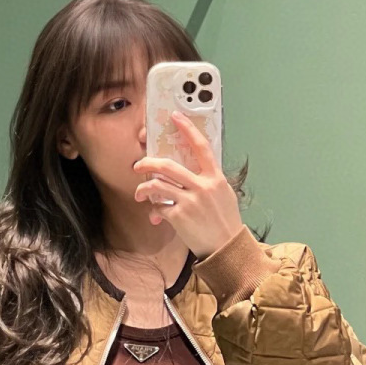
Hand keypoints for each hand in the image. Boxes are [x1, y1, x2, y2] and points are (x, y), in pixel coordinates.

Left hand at [132, 110, 243, 258]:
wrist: (226, 248)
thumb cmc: (225, 222)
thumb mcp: (223, 195)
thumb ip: (208, 181)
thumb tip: (191, 172)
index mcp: (215, 178)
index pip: (201, 147)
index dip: (188, 130)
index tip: (175, 117)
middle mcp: (202, 186)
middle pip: (168, 166)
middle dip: (148, 163)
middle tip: (138, 165)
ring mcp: (190, 201)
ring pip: (157, 186)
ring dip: (144, 189)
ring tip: (140, 194)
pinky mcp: (180, 217)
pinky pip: (159, 208)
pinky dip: (154, 212)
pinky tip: (155, 216)